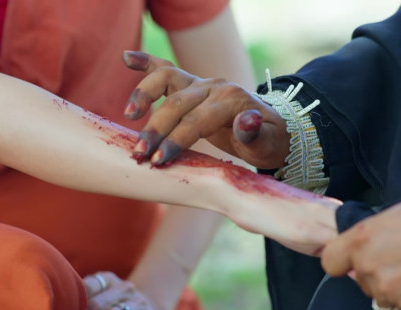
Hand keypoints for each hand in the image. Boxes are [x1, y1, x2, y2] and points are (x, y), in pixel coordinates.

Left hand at [83, 271, 163, 309]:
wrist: (147, 308)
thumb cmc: (111, 303)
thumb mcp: (99, 293)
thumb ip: (83, 296)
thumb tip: (60, 306)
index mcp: (108, 279)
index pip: (88, 287)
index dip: (77, 303)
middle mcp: (125, 288)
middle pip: (99, 304)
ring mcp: (139, 302)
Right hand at [122, 50, 289, 168]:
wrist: (274, 129)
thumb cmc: (269, 142)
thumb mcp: (268, 145)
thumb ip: (256, 135)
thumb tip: (246, 120)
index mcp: (232, 100)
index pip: (197, 120)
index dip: (176, 140)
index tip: (158, 161)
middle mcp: (214, 86)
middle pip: (176, 103)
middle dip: (155, 129)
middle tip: (139, 154)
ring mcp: (201, 83)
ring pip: (166, 79)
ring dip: (143, 97)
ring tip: (127, 116)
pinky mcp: (192, 84)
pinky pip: (166, 69)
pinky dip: (146, 62)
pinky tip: (126, 57)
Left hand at [321, 195, 400, 309]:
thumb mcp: (390, 215)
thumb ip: (369, 236)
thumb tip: (364, 248)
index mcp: (360, 240)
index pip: (331, 261)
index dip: (343, 260)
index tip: (352, 259)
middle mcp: (369, 268)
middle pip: (361, 280)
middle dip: (377, 272)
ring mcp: (389, 290)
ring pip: (383, 295)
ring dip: (395, 286)